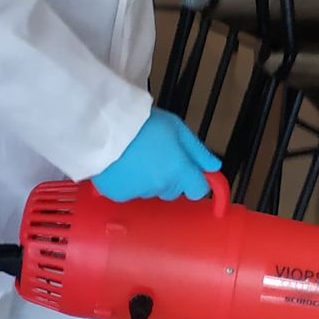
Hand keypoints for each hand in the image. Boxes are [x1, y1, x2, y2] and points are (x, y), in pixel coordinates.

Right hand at [91, 110, 220, 202]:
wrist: (104, 125)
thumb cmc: (143, 123)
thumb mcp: (177, 128)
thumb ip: (198, 151)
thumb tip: (214, 167)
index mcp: (178, 170)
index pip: (198, 190)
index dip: (195, 181)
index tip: (188, 171)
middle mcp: (161, 186)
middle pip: (174, 191)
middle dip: (170, 178)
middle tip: (156, 155)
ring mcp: (139, 193)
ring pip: (152, 192)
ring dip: (149, 180)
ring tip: (136, 157)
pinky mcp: (118, 195)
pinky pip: (131, 193)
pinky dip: (128, 184)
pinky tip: (122, 166)